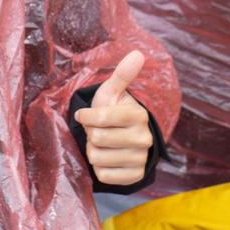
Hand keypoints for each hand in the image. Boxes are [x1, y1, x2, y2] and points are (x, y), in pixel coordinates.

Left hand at [74, 50, 152, 186]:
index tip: (84, 115)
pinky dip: (98, 167)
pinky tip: (107, 158)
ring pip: (97, 158)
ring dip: (92, 151)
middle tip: (97, 130)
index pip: (101, 118)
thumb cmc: (113, 111)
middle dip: (90, 134)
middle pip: (97, 139)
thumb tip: (138, 53)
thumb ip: (122, 74)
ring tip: (102, 143)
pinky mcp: (135, 176)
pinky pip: (103, 175)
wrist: (123, 137)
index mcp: (138, 115)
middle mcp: (144, 138)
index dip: (86, 117)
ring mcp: (140, 158)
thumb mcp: (112, 92)